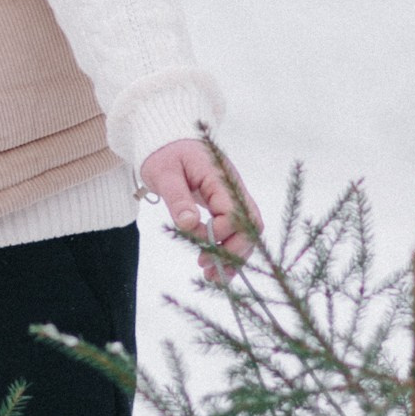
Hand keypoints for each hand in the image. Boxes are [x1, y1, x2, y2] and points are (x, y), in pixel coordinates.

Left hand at [139, 137, 257, 280]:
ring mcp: (232, 198)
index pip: (234, 212)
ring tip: (212, 276)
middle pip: (250, 225)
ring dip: (233, 256)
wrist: (167, 139)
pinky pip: (236, 231)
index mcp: (220, 177)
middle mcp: (233, 189)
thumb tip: (190, 224)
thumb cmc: (164, 153)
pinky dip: (228, 250)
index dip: (218, 232)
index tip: (195, 238)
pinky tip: (217, 268)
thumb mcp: (164, 174)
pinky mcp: (227, 206)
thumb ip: (178, 199)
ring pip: (246, 232)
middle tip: (206, 268)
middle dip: (232, 251)